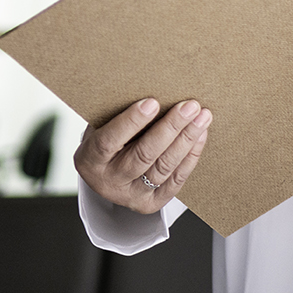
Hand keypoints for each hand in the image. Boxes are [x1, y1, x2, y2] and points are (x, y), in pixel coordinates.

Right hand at [73, 98, 210, 213]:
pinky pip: (175, 181)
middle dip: (170, 128)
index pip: (109, 141)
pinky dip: (190, 157)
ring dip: (186, 140)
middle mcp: (109, 183)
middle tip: (189, 107)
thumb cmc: (107, 139)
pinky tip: (199, 136)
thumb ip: (118, 113)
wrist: (107, 173)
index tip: (153, 102)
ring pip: (163, 168)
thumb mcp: (102, 126)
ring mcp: (130, 196)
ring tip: (202, 117)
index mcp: (90, 160)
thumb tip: (152, 89)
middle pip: (143, 156)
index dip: (131, 122)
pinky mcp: (150, 204)